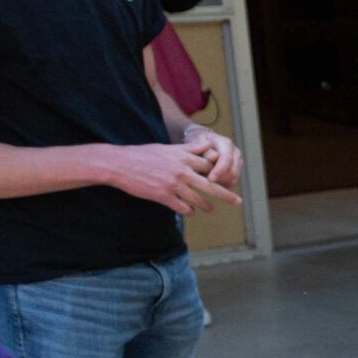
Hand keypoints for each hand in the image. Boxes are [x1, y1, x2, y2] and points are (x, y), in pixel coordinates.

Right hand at [101, 143, 241, 213]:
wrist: (120, 164)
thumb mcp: (168, 147)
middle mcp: (182, 170)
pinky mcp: (163, 196)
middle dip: (226, 194)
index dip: (221, 174)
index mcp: (184, 157)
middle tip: (238, 201)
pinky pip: (182, 207)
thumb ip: (189, 149)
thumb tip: (208, 145)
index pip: (211, 166)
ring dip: (206, 206)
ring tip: (211, 210)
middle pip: (211, 184)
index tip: (228, 180)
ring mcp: (173, 184)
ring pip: (198, 199)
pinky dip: (189, 211)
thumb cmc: (143, 154)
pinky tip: (191, 213)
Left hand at [180, 125, 241, 189]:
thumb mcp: (197, 143)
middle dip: (220, 179)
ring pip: (233, 180)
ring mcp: (237, 163)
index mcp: (226, 144)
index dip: (220, 170)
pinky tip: (208, 183)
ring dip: (220, 183)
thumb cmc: (196, 142)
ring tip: (204, 180)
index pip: (227, 159)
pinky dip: (220, 186)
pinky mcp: (236, 171)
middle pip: (233, 172)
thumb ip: (205, 150)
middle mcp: (235, 153)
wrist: (200, 142)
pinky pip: (230, 183)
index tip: (210, 179)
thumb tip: (214, 157)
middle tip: (204, 182)